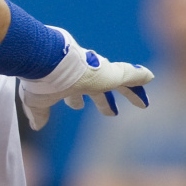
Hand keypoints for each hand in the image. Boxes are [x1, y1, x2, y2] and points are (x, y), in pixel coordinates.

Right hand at [16, 28, 151, 129]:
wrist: (46, 60)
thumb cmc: (39, 79)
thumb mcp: (36, 101)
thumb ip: (39, 113)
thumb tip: (36, 125)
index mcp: (65, 82)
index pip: (73, 92)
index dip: (75, 100)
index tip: (76, 106)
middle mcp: (82, 76)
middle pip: (97, 89)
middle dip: (103, 101)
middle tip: (112, 113)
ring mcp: (97, 73)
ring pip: (119, 81)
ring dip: (129, 92)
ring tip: (143, 103)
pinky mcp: (109, 72)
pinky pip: (129, 74)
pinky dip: (139, 77)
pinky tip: (150, 77)